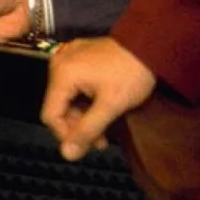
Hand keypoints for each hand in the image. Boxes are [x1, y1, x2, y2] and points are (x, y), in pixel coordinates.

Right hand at [41, 37, 155, 160]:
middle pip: (58, 106)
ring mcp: (68, 57)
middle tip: (101, 141)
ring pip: (66, 97)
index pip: (50, 116)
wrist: (149, 44)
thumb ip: (86, 131)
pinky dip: (84, 99)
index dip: (66, 135)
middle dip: (78, 126)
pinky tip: (101, 107)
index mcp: (62, 74)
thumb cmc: (131, 73)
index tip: (88, 146)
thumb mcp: (110, 106)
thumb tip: (67, 154)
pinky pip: (73, 84)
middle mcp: (58, 63)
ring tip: (104, 128)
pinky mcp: (78, 55)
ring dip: (82, 115)